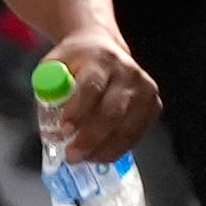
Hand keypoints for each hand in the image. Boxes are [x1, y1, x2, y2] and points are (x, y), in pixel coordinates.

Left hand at [33, 26, 156, 163]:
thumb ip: (51, 92)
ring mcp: (145, 89)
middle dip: (92, 137)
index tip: (64, 130)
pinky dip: (120, 147)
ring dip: (106, 148)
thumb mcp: (53, 66)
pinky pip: (138, 133)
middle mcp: (128, 73)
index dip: (79, 110)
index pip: (92, 86)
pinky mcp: (154, 104)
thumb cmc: (74, 62)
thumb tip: (53, 128)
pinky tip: (103, 152)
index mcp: (100, 59)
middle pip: (113, 111)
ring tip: (86, 158)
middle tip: (72, 155)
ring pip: (128, 126)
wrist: (102, 47)